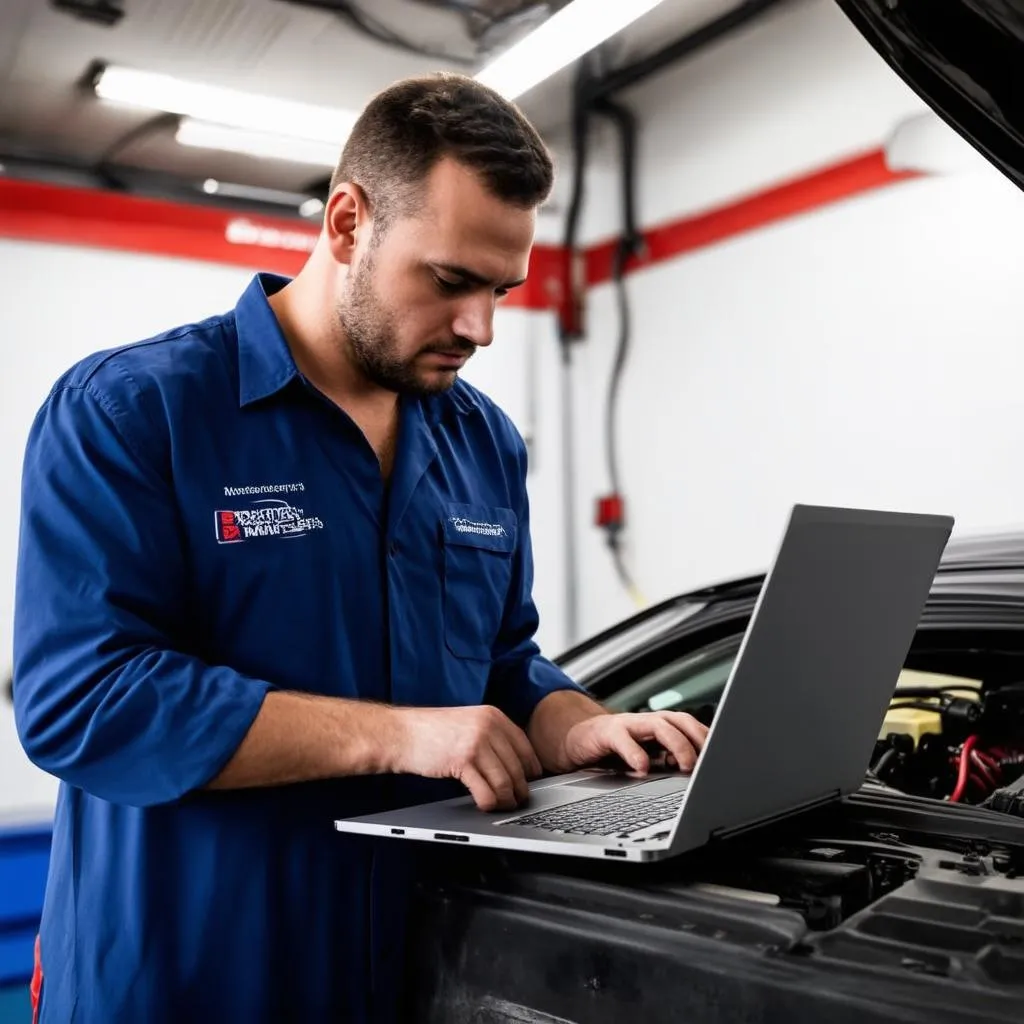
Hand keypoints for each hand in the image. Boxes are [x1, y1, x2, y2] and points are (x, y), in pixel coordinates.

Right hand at [390, 705, 542, 811]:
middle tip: (516, 801)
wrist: (401, 733)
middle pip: (518, 767)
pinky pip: (486, 791)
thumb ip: (490, 736)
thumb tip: (513, 763)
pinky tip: (485, 805)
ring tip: (502, 806)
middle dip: (519, 789)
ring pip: (505, 782)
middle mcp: (489, 726)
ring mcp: (476, 742)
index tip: (529, 783)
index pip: (525, 747)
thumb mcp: (468, 723)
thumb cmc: (431, 732)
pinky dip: (489, 803)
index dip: (530, 770)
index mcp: (493, 716)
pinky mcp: (462, 761)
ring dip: (506, 800)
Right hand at [562, 711, 707, 774]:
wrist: (577, 740)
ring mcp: (629, 725)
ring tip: (684, 765)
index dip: (710, 740)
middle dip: (698, 739)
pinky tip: (642, 768)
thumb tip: (698, 777)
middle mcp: (649, 722)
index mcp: (663, 728)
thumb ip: (670, 762)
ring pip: (659, 725)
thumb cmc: (616, 750)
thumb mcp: (648, 758)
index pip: (693, 728)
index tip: (725, 757)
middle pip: (681, 721)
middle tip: (707, 763)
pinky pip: (624, 739)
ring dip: (676, 743)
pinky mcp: (607, 732)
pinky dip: (635, 753)